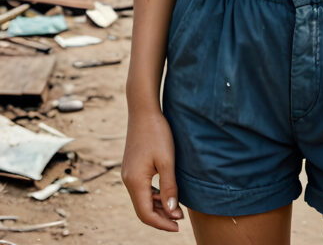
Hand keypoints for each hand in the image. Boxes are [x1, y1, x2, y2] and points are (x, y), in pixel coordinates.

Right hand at [122, 110, 184, 231]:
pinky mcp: (132, 167)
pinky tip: (166, 193)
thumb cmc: (157, 133)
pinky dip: (153, 195)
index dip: (162, 223)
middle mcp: (128, 180)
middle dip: (161, 217)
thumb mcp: (167, 161)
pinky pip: (141, 189)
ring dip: (158, 207)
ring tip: (176, 208)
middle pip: (142, 209)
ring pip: (142, 199)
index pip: (146, 214)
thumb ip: (169, 187)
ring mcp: (128, 173)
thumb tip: (173, 212)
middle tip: (180, 219)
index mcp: (135, 181)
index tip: (178, 226)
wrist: (143, 110)